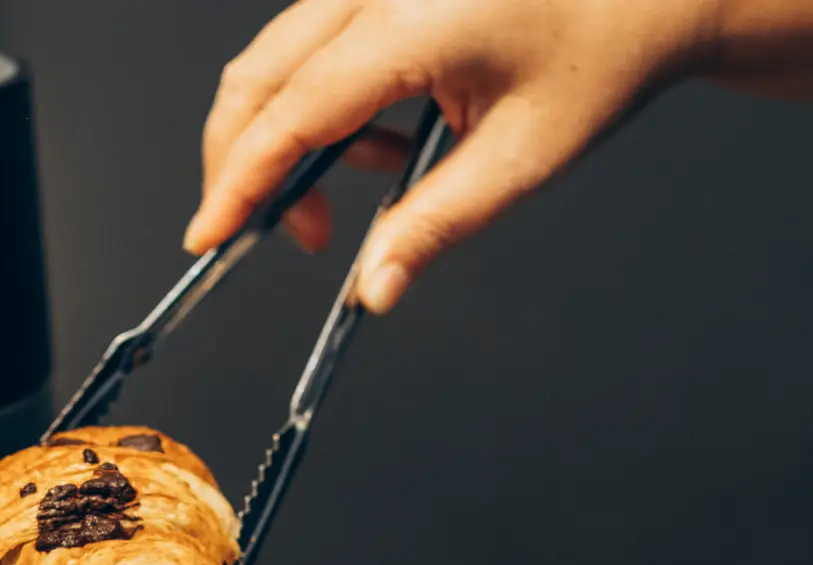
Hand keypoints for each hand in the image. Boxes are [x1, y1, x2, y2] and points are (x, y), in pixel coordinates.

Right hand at [186, 0, 720, 309]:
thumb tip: (373, 289)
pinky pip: (313, 44)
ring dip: (291, 136)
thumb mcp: (522, 156)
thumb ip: (434, 225)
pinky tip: (384, 138)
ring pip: (277, 60)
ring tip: (371, 183)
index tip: (210, 236)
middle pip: (258, 77)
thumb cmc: (603, 53)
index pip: (291, 110)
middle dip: (248, 164)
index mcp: (414, 19)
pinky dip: (322, 103)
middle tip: (290, 233)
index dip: (239, 181)